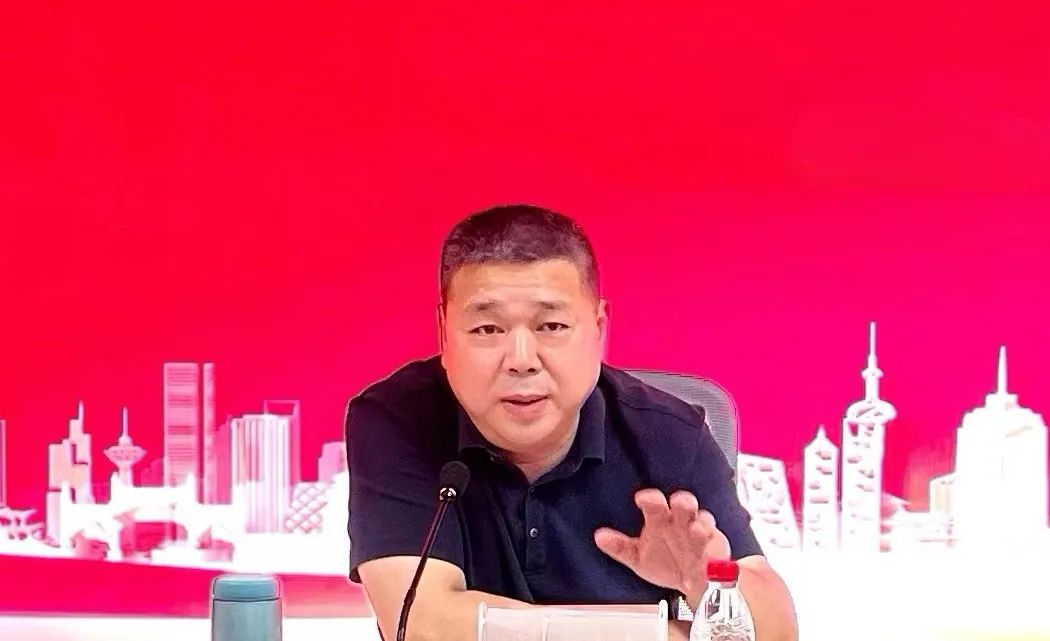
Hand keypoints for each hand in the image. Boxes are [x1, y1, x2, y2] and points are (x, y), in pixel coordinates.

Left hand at [594, 489, 729, 605]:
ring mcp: (699, 532)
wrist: (689, 582)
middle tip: (678, 503)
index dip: (650, 499)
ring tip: (697, 527)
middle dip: (682, 501)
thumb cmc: (664, 562)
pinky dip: (713, 547)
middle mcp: (679, 522)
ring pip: (703, 519)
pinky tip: (708, 552)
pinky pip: (716, 543)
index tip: (642, 498)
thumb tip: (599, 537)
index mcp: (659, 520)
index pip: (654, 503)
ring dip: (701, 522)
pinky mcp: (715, 547)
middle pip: (683, 504)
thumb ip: (620, 547)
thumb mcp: (638, 557)